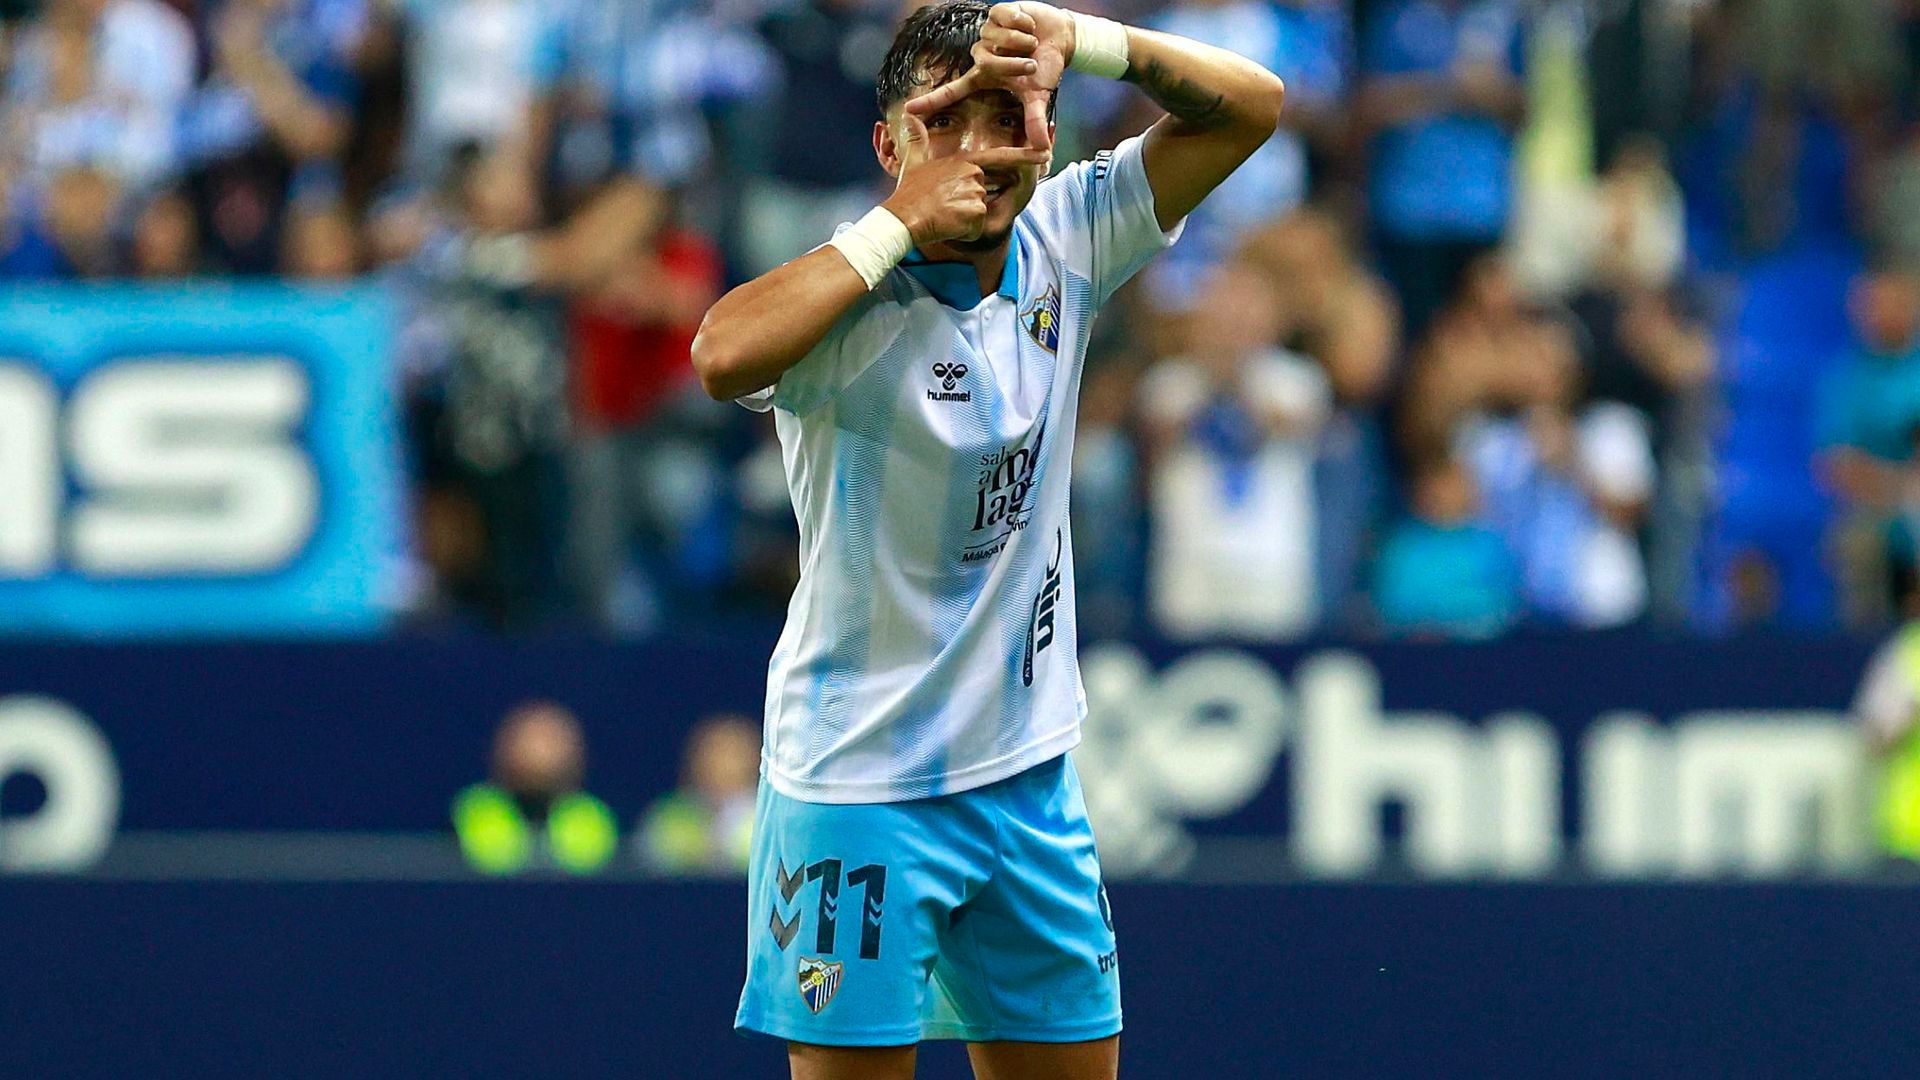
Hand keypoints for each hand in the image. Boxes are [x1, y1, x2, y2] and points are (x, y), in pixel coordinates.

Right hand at [882, 113, 1050, 245]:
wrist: (902, 218)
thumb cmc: (908, 193)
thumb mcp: (913, 162)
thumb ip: (918, 140)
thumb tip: (910, 117)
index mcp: (964, 161)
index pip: (1000, 157)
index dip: (1025, 157)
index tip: (1045, 155)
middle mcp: (973, 174)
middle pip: (987, 192)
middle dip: (971, 204)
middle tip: (945, 206)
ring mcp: (976, 193)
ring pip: (981, 211)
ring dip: (966, 219)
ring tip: (943, 215)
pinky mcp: (976, 214)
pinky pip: (977, 227)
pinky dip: (965, 232)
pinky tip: (948, 226)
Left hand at [904, 2, 1074, 151]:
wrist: (1059, 38)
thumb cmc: (1043, 67)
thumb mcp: (1037, 95)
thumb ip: (1034, 120)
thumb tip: (1042, 149)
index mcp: (984, 76)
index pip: (953, 91)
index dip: (932, 101)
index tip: (909, 110)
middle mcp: (980, 55)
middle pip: (987, 62)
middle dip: (1014, 65)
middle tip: (1031, 64)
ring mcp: (987, 33)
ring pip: (999, 39)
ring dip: (1022, 42)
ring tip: (1031, 43)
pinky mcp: (996, 13)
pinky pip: (1007, 18)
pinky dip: (1024, 23)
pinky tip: (1029, 25)